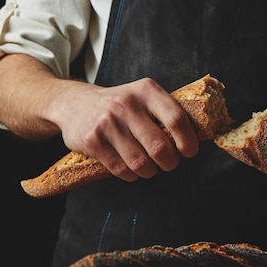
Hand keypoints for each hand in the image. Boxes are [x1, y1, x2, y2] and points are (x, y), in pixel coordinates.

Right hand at [51, 77, 199, 181]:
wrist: (73, 102)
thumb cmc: (119, 104)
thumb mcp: (142, 96)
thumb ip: (165, 112)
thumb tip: (193, 139)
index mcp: (146, 90)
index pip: (176, 119)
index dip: (187, 141)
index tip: (189, 152)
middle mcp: (127, 104)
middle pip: (160, 147)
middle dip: (169, 162)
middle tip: (168, 163)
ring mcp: (107, 122)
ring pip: (141, 163)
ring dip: (149, 171)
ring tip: (149, 167)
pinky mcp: (92, 141)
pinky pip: (121, 170)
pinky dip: (130, 175)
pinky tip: (130, 168)